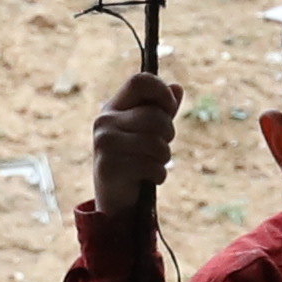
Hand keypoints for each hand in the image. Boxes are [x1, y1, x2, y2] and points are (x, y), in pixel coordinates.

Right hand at [90, 65, 179, 219]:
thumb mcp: (147, 133)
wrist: (114, 200)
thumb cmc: (134, 161)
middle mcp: (105, 121)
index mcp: (113, 107)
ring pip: (156, 142)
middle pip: (155, 116)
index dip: (161, 91)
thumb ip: (162, 111)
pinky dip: (158, 175)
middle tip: (161, 148)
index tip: (170, 107)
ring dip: (163, 158)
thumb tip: (177, 88)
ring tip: (152, 164)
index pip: (140, 81)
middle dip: (168, 135)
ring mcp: (105, 143)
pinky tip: (147, 179)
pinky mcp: (109, 167)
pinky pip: (152, 166)